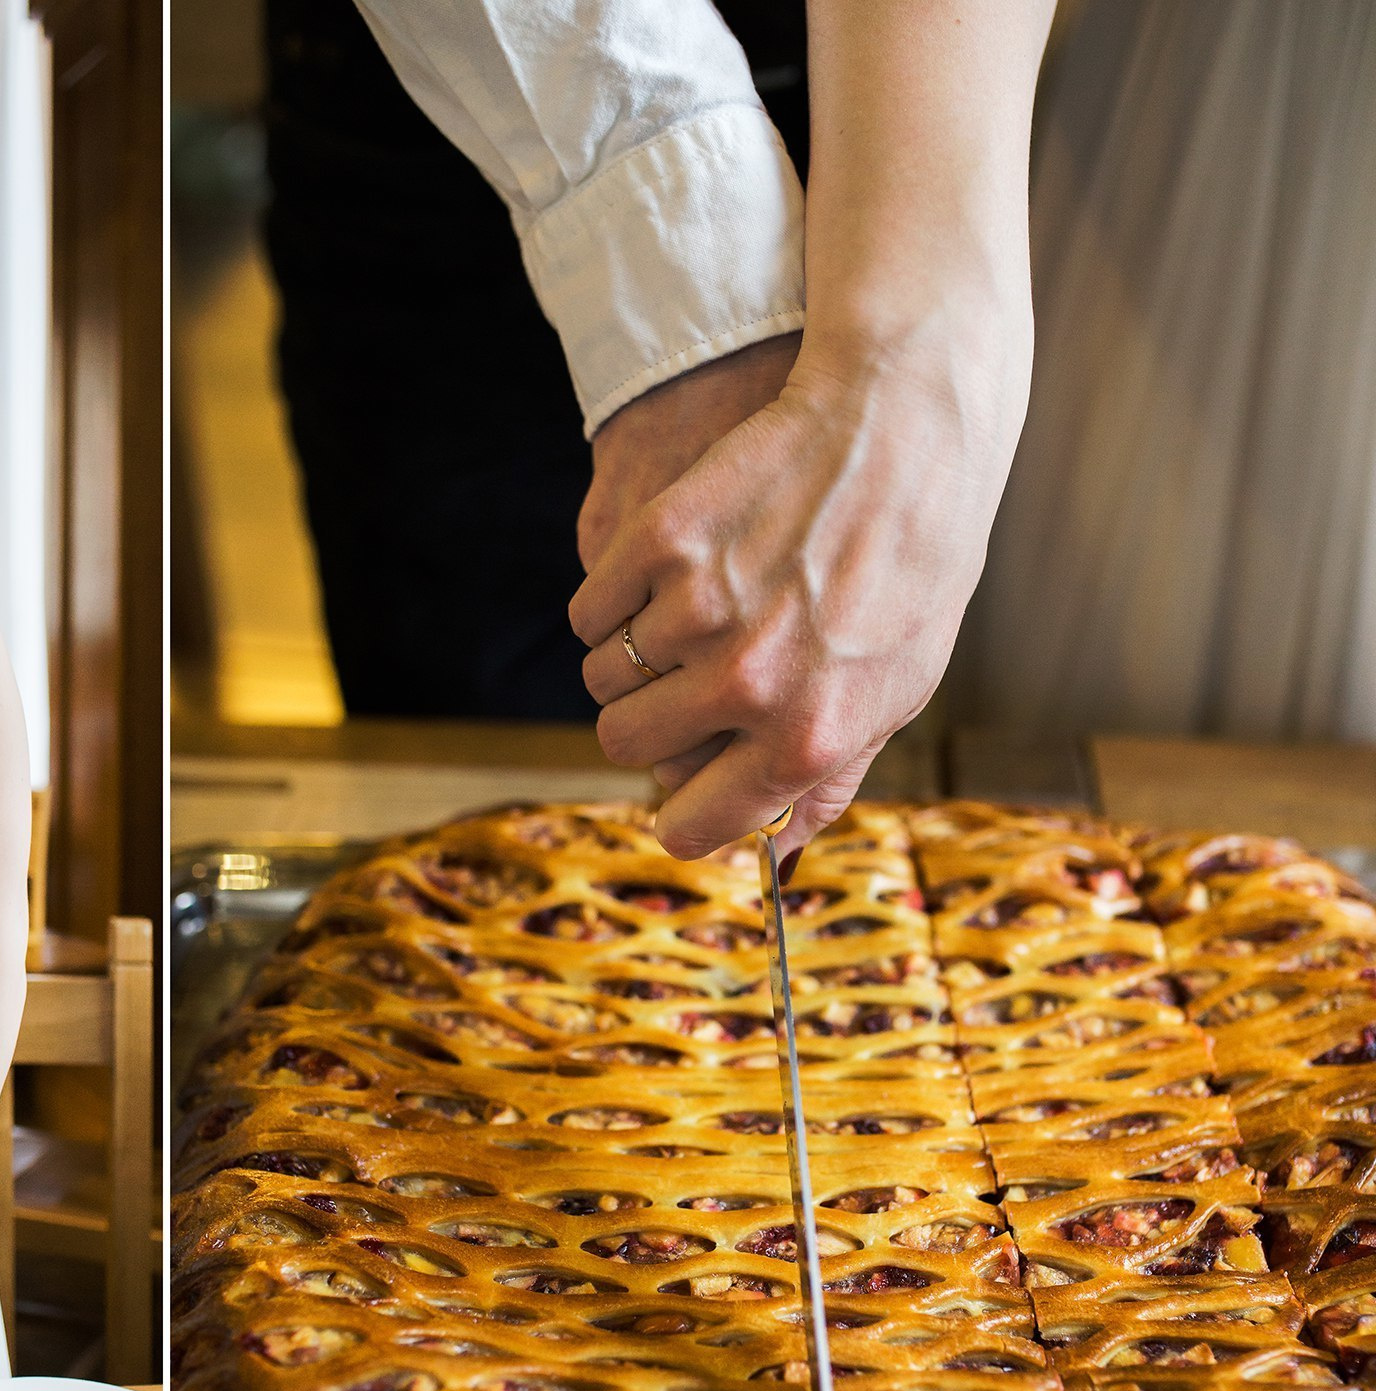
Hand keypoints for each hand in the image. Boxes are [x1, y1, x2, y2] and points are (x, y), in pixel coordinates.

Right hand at [569, 320, 1027, 862]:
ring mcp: (698, 610)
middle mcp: (749, 684)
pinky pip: (589, 609)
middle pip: (626, 745)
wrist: (906, 425)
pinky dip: (610, 599)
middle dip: (645, 722)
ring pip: (603, 676)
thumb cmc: (915, 563)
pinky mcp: (659, 540)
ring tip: (689, 613)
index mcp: (808, 737)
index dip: (680, 812)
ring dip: (630, 654)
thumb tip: (779, 850)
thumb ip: (830, 774)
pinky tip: (661, 575)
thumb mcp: (899, 687)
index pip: (691, 825)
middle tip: (685, 678)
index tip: (682, 791)